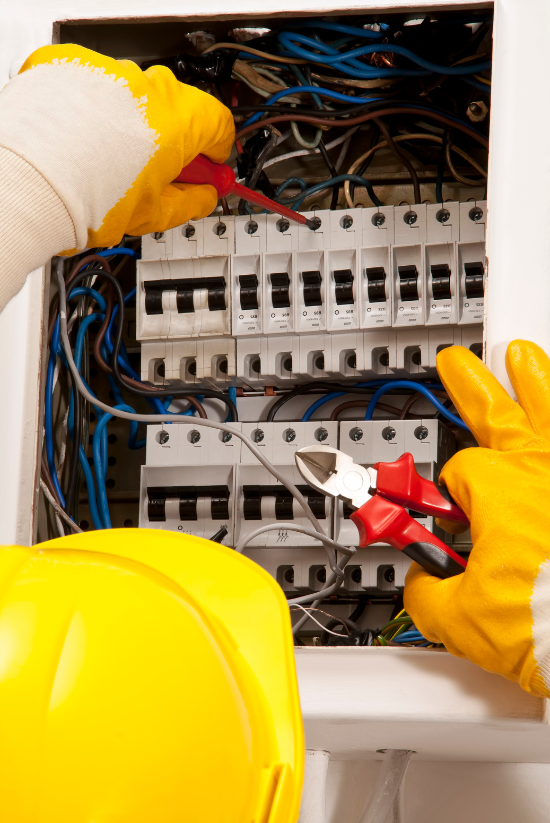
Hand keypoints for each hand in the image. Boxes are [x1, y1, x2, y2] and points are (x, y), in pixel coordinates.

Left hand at [0, 44, 233, 250]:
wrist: (26, 184)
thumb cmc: (85, 199)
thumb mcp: (154, 214)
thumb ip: (192, 202)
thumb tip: (203, 197)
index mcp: (178, 120)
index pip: (220, 125)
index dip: (218, 153)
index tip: (210, 167)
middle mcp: (146, 86)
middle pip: (178, 110)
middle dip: (174, 142)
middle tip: (160, 175)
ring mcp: (106, 72)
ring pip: (134, 98)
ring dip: (132, 125)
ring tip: (111, 164)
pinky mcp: (69, 67)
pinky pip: (93, 86)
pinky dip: (93, 110)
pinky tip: (83, 142)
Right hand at [404, 340, 549, 696]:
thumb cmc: (549, 628)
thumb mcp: (459, 619)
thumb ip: (427, 593)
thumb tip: (422, 589)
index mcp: (496, 490)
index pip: (453, 476)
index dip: (441, 499)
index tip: (442, 524)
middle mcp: (538, 471)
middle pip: (495, 412)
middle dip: (471, 385)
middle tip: (458, 364)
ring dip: (535, 379)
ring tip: (524, 358)